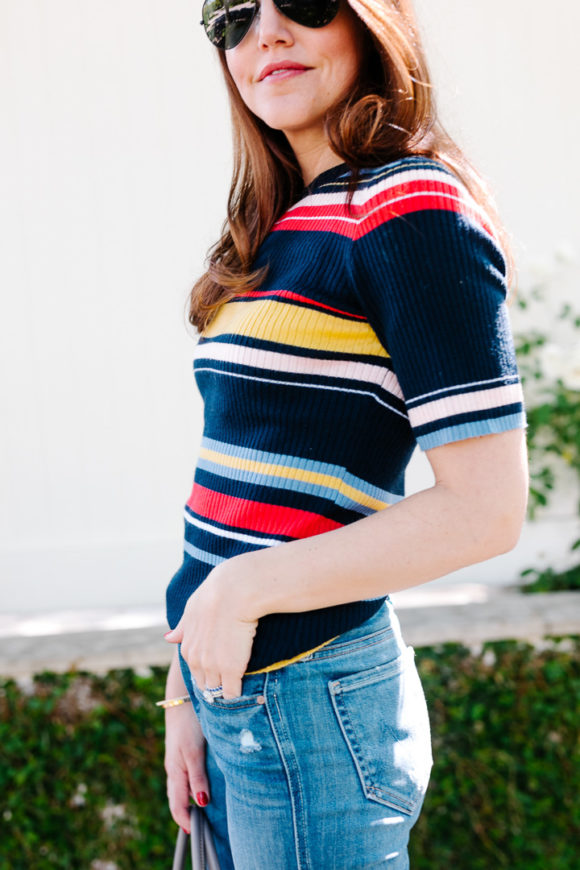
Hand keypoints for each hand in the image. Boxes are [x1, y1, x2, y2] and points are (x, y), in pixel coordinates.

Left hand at [164, 565, 258, 699]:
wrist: (234, 592)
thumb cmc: (215, 594)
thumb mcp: (192, 609)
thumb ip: (182, 627)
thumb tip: (168, 638)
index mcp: (187, 648)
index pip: (195, 672)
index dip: (208, 673)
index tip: (220, 671)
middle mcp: (196, 661)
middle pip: (205, 685)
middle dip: (215, 685)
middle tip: (230, 680)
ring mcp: (213, 668)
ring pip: (217, 691)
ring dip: (226, 690)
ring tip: (239, 686)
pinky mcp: (231, 671)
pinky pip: (232, 693)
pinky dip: (239, 693)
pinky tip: (247, 689)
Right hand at [165, 703, 209, 832]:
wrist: (182, 699)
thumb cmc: (188, 725)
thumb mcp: (194, 752)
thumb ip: (198, 777)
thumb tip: (201, 804)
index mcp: (175, 771)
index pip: (177, 804)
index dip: (184, 820)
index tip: (195, 832)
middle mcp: (174, 767)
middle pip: (177, 797)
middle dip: (185, 814)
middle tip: (199, 827)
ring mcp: (177, 759)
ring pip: (181, 786)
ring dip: (189, 800)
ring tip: (202, 811)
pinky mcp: (183, 750)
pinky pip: (185, 775)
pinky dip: (192, 785)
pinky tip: (201, 785)